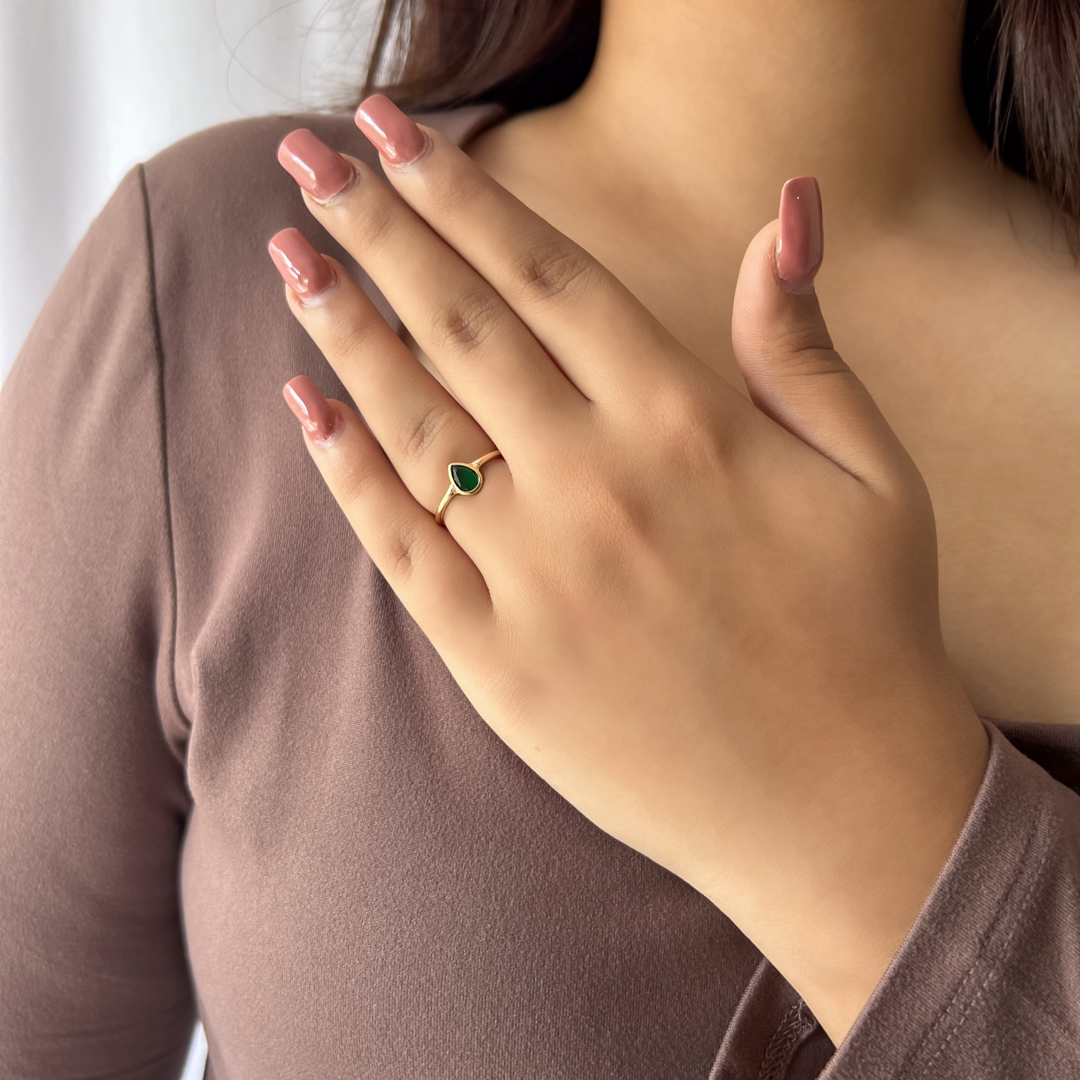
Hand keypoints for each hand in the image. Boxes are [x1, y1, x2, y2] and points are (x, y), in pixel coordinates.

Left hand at [270, 97, 989, 1045]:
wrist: (835, 808)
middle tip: (309, 162)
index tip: (396, 134)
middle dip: (377, 231)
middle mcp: (597, 482)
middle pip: (461, 325)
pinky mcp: (498, 661)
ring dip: (344, 331)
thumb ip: (802, 346)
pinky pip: (401, 548)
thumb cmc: (867, 635)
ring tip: (291, 258)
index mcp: (688, 421)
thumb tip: (782, 214)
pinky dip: (345, 472)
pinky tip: (305, 406)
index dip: (462, 193)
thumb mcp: (871, 474)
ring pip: (414, 423)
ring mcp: (537, 574)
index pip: (547, 273)